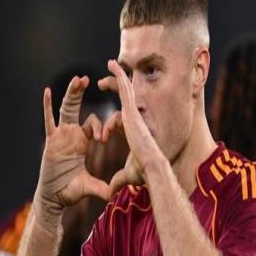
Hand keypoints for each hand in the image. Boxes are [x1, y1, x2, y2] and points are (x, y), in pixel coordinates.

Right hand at [35, 76, 108, 222]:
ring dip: (71, 94)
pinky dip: (47, 106)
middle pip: (76, 107)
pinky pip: (48, 120)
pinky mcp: (51, 141)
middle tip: (89, 78)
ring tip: (78, 79)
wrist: (54, 198)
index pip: (93, 123)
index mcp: (82, 141)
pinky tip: (47, 91)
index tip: (104, 139)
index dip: (101, 126)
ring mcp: (59, 136)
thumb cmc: (71, 190)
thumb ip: (103, 187)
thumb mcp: (91, 186)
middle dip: (81, 93)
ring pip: (65, 109)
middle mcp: (71, 135)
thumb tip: (117, 194)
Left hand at [98, 60, 163, 197]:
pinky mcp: (131, 109)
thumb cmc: (144, 171)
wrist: (151, 165)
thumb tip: (111, 192)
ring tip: (110, 63)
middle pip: (127, 99)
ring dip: (118, 77)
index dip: (113, 119)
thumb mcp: (128, 175)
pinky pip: (124, 87)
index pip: (123, 119)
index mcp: (134, 131)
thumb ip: (119, 180)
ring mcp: (134, 113)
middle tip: (105, 81)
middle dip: (118, 88)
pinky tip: (111, 63)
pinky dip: (119, 75)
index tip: (106, 127)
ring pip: (127, 89)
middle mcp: (135, 119)